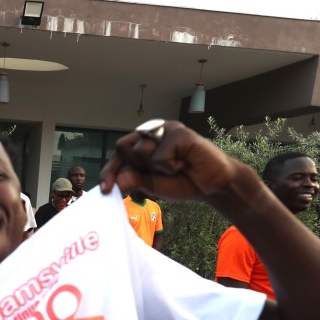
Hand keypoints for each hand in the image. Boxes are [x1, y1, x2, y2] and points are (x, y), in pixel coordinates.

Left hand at [99, 121, 247, 202]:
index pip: (117, 156)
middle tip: (156, 174)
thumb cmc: (181, 182)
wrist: (212, 184)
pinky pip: (160, 155)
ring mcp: (164, 129)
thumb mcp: (152, 187)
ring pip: (140, 151)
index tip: (107, 190)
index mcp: (140, 145)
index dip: (109, 172)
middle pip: (123, 148)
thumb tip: (117, 182)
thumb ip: (134, 182)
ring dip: (156, 168)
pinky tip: (183, 162)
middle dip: (135, 168)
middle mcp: (150, 133)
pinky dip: (170, 166)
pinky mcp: (178, 131)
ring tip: (174, 167)